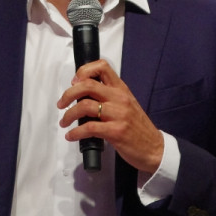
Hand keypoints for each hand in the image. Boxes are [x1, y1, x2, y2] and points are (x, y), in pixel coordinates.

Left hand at [57, 59, 163, 173]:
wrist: (154, 148)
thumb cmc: (137, 127)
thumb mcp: (126, 105)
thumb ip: (109, 97)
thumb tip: (82, 96)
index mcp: (121, 89)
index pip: (102, 67)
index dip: (84, 71)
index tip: (74, 82)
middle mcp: (120, 98)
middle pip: (88, 85)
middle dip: (69, 94)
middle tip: (62, 103)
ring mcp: (119, 115)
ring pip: (85, 106)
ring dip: (69, 114)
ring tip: (64, 122)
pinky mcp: (116, 132)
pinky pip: (89, 128)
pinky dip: (75, 132)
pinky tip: (71, 136)